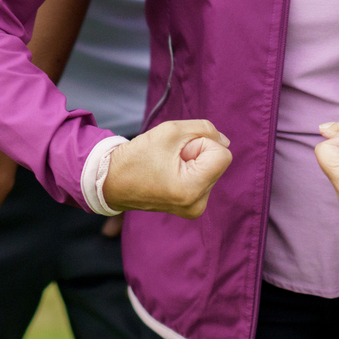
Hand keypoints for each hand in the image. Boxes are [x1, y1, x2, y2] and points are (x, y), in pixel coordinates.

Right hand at [101, 120, 232, 217]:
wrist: (113, 181)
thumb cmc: (138, 155)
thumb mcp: (172, 130)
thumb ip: (205, 129)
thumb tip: (225, 142)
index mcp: (191, 189)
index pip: (222, 154)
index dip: (201, 144)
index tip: (178, 150)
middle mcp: (197, 204)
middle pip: (217, 162)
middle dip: (198, 152)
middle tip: (169, 158)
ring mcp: (195, 209)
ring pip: (212, 169)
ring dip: (195, 161)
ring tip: (168, 166)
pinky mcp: (192, 208)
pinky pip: (205, 178)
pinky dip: (192, 170)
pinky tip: (171, 173)